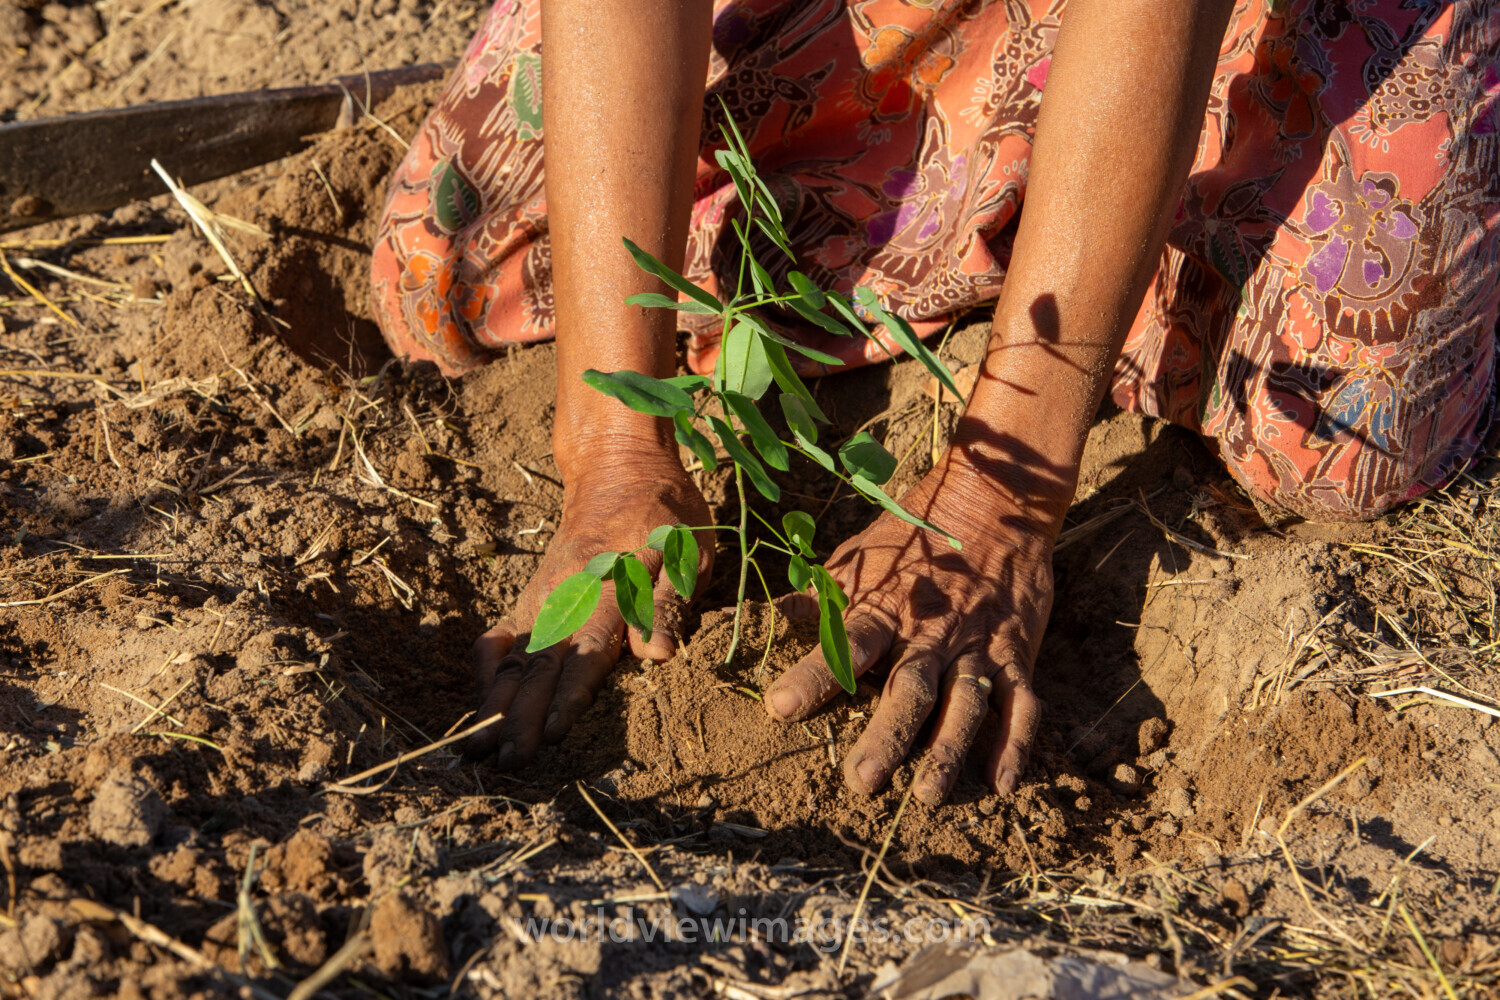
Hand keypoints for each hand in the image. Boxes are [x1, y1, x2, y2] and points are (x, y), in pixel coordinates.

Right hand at [469, 451, 711, 765]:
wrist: (618, 468)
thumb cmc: (667, 515)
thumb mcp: (689, 550)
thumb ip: (671, 602)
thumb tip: (658, 655)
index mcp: (613, 589)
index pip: (588, 652)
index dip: (571, 696)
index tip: (555, 735)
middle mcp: (570, 594)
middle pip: (542, 664)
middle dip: (524, 716)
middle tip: (510, 761)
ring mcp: (544, 594)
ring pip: (515, 655)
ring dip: (497, 701)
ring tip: (478, 745)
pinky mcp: (532, 593)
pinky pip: (501, 631)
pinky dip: (487, 663)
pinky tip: (480, 696)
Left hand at [763, 468, 1052, 805]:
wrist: (993, 505)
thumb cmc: (913, 540)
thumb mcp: (858, 560)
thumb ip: (815, 597)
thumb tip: (756, 615)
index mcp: (885, 609)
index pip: (846, 645)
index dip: (814, 675)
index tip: (780, 706)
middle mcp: (931, 632)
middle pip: (910, 688)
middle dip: (888, 735)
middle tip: (863, 781)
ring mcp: (978, 645)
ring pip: (965, 703)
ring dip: (948, 750)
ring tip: (928, 795)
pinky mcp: (1016, 653)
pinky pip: (1022, 703)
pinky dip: (1015, 744)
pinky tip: (1000, 785)